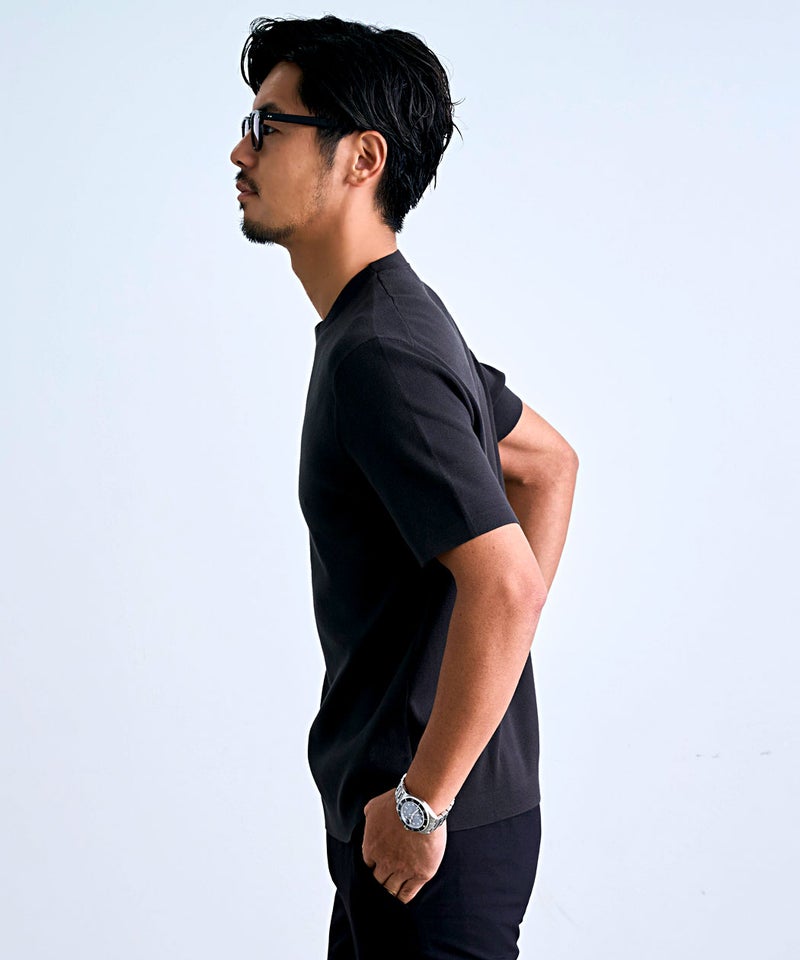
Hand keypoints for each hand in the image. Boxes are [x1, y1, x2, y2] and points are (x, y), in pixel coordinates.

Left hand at [362, 788, 446, 903]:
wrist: (421, 804)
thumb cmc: (398, 802)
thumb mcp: (373, 807)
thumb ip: (368, 819)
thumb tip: (368, 822)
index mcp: (371, 848)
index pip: (366, 867)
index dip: (371, 868)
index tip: (375, 869)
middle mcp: (384, 862)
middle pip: (377, 882)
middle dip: (378, 884)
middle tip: (381, 887)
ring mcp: (402, 870)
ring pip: (391, 891)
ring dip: (390, 893)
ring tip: (390, 897)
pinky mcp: (420, 873)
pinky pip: (408, 893)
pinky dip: (403, 898)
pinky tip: (402, 899)